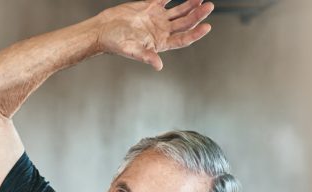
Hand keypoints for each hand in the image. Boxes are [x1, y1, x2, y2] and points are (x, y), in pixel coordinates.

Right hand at [95, 0, 214, 70]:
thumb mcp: (131, 50)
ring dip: (190, 4)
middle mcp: (162, 30)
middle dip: (197, 15)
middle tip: (208, 6)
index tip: (207, 27)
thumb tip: (158, 66)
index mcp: (160, 42)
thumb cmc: (115, 43)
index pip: (182, 39)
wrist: (102, 30)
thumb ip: (146, 56)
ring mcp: (157, 18)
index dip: (195, 34)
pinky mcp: (150, 6)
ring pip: (179, 10)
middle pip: (184, 22)